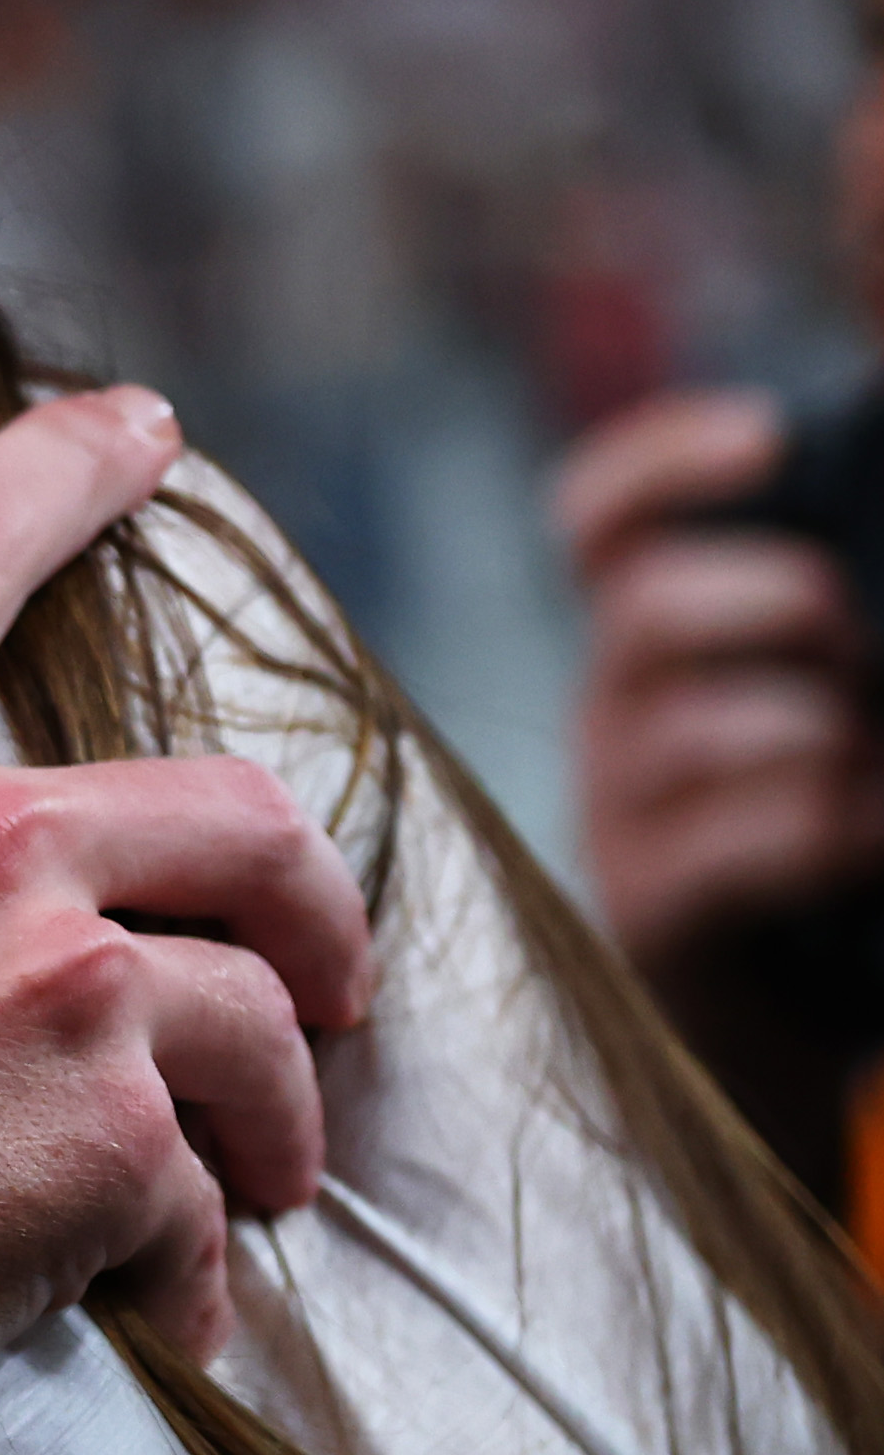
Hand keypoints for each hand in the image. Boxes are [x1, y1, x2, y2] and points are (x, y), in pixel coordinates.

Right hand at [0, 387, 369, 1442]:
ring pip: (265, 1013)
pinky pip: (204, 1207)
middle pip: (236, 810)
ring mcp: (61, 998)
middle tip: (318, 964)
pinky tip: (165, 1319)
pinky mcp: (108, 1155)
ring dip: (281, 1098)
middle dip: (306, 889)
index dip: (63, 464)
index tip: (141, 429)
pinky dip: (194, 1269)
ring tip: (264, 1175)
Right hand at [553, 389, 883, 968]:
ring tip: (870, 758)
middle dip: (772, 601)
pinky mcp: (651, 912)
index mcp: (654, 645)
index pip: (597, 521)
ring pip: (683, 728)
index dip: (661, 464)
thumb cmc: (822, 832)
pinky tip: (871, 833)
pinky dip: (818, 829)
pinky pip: (724, 846)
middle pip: (643, 607)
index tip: (766, 440)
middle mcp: (613, 713)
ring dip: (808, 727)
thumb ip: (819, 631)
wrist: (785, 1013)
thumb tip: (869, 581)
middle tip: (854, 637)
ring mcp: (618, 815)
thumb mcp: (811, 701)